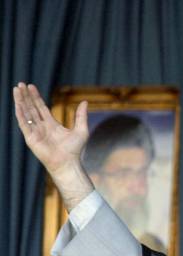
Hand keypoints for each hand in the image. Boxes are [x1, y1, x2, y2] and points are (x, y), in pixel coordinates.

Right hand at [13, 83, 93, 209]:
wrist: (68, 163)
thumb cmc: (75, 150)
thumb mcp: (81, 130)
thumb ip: (81, 116)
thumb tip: (85, 101)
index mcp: (52, 124)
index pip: (41, 107)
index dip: (35, 97)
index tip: (30, 86)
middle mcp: (42, 127)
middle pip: (31, 108)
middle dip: (26, 96)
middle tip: (20, 84)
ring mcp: (35, 132)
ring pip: (25, 113)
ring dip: (20, 101)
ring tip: (16, 89)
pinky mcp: (31, 138)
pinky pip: (24, 124)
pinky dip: (20, 114)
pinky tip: (17, 105)